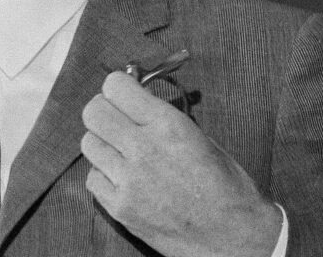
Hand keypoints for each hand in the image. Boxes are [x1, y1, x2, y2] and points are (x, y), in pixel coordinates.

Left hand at [81, 72, 281, 256]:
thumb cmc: (226, 185)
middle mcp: (143, 148)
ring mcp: (128, 180)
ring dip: (102, 143)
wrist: (233, 235)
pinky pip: (93, 178)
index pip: (115, 87)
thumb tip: (136, 103)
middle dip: (103, 110)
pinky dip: (104, 175)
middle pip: (93, 112)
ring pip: (88, 143)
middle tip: (116, 119)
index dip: (117, 87)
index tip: (123, 93)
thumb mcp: (199, 137)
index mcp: (167, 124)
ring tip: (120, 151)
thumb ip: (162, 118)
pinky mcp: (120, 208)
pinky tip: (122, 178)